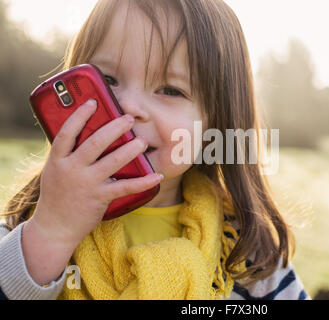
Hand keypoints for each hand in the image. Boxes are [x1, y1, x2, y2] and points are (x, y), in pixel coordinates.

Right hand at [29, 98, 161, 245]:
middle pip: (94, 143)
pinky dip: (143, 181)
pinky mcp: (99, 198)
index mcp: (58, 160)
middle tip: (129, 119)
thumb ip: (68, 155)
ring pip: (112, 162)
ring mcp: (86, 184)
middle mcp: (71, 169)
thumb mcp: (54, 172)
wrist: (53, 229)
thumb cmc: (57, 196)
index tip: (93, 102)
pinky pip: (125, 187)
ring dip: (130, 150)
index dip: (79, 115)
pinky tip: (156, 176)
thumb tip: (85, 137)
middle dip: (114, 128)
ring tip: (142, 141)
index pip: (67, 132)